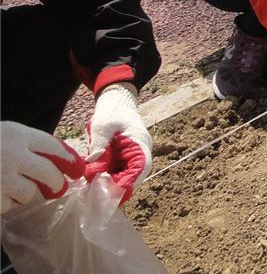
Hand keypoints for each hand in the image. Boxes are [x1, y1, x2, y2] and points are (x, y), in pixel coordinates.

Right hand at [1, 121, 84, 213]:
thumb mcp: (7, 134)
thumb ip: (30, 144)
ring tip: (16, 189)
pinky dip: (5, 203)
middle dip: (56, 183)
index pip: (55, 148)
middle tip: (57, 189)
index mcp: (18, 135)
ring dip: (27, 195)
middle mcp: (12, 155)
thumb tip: (63, 161)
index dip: (70, 161)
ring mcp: (1, 177)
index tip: (78, 171)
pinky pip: (7, 206)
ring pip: (29, 194)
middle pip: (48, 174)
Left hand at [83, 83, 151, 204]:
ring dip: (109, 187)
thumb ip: (99, 144)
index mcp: (140, 144)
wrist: (117, 104)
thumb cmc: (112, 112)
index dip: (128, 183)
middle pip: (132, 179)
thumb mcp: (103, 126)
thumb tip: (92, 164)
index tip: (111, 195)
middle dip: (115, 189)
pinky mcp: (123, 162)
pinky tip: (91, 185)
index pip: (140, 168)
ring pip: (124, 180)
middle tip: (94, 198)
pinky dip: (106, 181)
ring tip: (90, 194)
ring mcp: (131, 159)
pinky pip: (117, 176)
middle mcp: (139, 155)